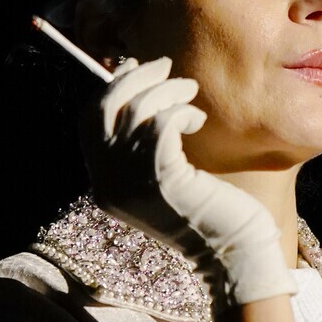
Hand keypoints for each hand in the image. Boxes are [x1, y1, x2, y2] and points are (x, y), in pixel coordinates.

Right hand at [81, 56, 295, 307]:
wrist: (232, 255)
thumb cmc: (207, 212)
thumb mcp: (163, 177)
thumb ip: (142, 144)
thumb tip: (136, 88)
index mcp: (104, 186)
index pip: (89, 122)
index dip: (110, 88)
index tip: (136, 70)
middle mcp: (109, 184)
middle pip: (104, 109)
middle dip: (134, 78)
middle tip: (165, 67)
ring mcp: (132, 183)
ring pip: (135, 110)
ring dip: (165, 90)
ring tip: (189, 92)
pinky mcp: (161, 178)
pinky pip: (161, 123)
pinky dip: (180, 111)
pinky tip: (196, 120)